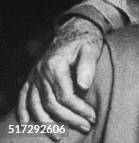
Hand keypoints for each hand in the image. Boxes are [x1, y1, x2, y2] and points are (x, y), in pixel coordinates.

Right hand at [17, 17, 101, 132]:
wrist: (73, 31)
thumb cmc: (85, 41)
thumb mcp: (91, 49)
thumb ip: (87, 66)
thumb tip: (84, 86)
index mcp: (55, 66)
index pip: (65, 96)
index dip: (79, 110)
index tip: (92, 117)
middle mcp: (41, 73)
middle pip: (51, 104)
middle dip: (69, 119)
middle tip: (85, 127)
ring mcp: (34, 76)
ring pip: (36, 106)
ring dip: (47, 124)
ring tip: (60, 136)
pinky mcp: (32, 78)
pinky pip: (23, 97)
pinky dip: (23, 111)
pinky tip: (26, 124)